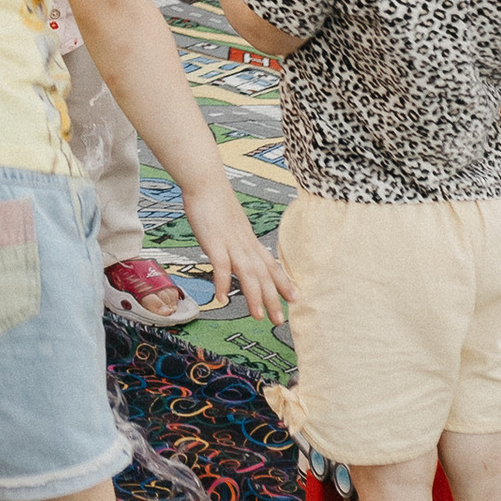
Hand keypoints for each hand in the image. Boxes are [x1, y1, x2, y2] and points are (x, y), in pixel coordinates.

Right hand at [180, 170, 283, 323]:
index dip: (283, 282)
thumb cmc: (215, 201)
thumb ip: (235, 240)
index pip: (271, 265)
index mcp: (249, 240)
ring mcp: (230, 242)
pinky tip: (221, 298)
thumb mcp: (231, 224)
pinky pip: (219, 264)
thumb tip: (237, 251)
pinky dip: (222, 281)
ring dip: (254, 295)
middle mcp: (244, 244)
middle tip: (280, 320)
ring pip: (247, 272)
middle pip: (263, 274)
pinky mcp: (214, 240)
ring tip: (257, 316)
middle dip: (272, 298)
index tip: (295, 298)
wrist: (205, 180)